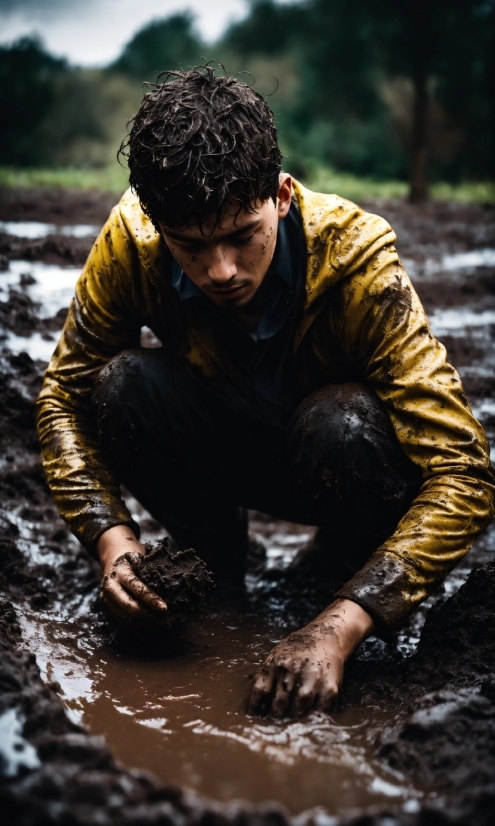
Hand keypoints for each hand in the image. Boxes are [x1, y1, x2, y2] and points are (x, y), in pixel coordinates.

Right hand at [98, 525, 167, 624]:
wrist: (112, 560)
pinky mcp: (108, 606)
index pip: (137, 588)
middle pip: (129, 606)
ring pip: (125, 616)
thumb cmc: (131, 559)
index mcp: (120, 572)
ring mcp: (107, 598)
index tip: (164, 608)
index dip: (151, 599)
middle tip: (163, 620)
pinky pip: (122, 619)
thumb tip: (169, 582)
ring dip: (143, 622)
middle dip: (147, 615)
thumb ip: (148, 569)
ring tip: (159, 623)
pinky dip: (136, 623)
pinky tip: (149, 623)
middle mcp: (110, 586)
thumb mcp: (139, 557)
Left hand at [248, 599, 372, 717]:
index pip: (261, 692)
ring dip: (293, 717)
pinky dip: (312, 716)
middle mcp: (293, 672)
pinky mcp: (329, 689)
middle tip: (275, 723)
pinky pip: (318, 711)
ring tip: (291, 721)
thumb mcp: (277, 655)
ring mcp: (312, 681)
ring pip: (297, 711)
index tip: (255, 717)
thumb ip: (266, 675)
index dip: (256, 707)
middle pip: (279, 705)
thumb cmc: (298, 649)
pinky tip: (309, 716)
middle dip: (275, 716)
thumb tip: (254, 702)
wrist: (326, 637)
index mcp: (276, 664)